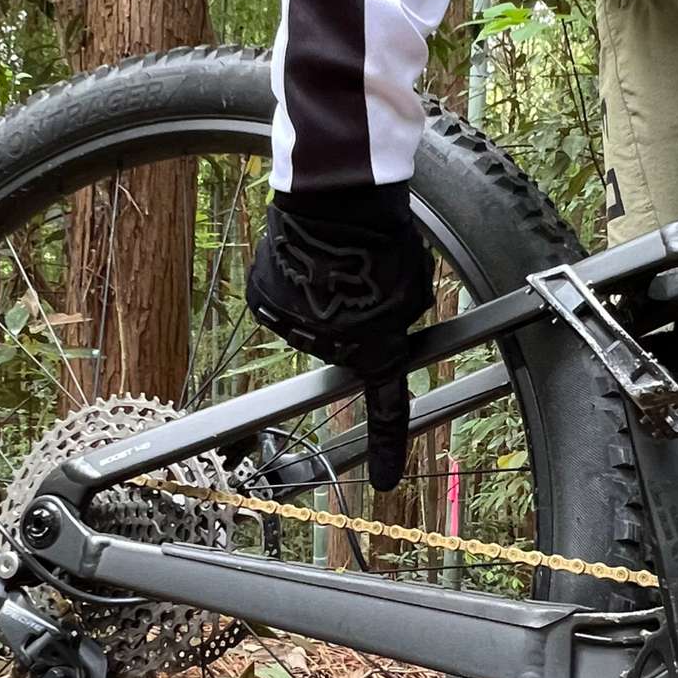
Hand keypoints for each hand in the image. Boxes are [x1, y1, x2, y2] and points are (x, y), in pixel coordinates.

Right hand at [246, 193, 433, 491]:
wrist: (335, 198)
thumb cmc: (384, 239)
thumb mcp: (414, 287)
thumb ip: (402, 318)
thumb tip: (386, 324)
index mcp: (374, 351)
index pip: (386, 409)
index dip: (387, 447)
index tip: (383, 480)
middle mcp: (330, 349)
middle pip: (346, 345)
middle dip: (356, 317)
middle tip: (367, 274)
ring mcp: (291, 327)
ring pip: (315, 319)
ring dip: (326, 295)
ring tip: (340, 256)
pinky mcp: (264, 299)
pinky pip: (285, 297)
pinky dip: (296, 278)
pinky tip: (309, 252)